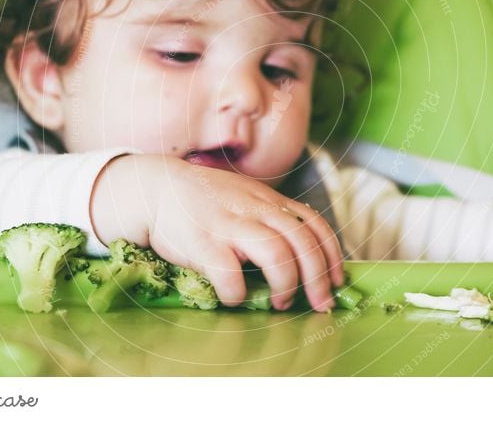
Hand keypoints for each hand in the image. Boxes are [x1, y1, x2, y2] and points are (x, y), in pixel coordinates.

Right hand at [91, 154, 342, 310]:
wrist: (156, 188)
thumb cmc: (203, 200)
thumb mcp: (245, 197)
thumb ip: (270, 218)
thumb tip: (299, 252)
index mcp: (268, 201)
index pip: (314, 223)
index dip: (331, 255)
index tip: (337, 281)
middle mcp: (255, 210)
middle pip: (302, 242)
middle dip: (318, 278)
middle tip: (319, 304)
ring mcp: (229, 225)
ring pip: (277, 253)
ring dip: (286, 283)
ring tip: (280, 301)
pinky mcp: (202, 242)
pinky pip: (229, 272)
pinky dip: (238, 292)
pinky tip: (235, 298)